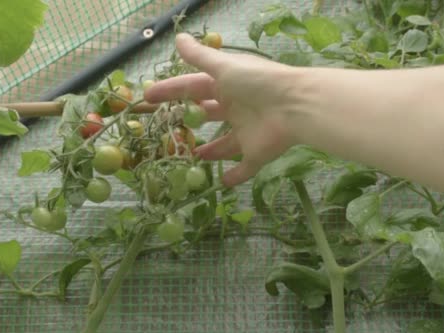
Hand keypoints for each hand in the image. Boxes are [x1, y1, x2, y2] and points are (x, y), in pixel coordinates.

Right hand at [144, 33, 307, 186]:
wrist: (295, 106)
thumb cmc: (257, 83)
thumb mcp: (223, 67)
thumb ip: (199, 57)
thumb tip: (177, 37)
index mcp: (226, 86)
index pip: (192, 88)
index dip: (170, 91)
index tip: (147, 97)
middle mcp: (236, 108)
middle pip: (208, 115)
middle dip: (190, 122)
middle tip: (166, 131)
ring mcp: (247, 132)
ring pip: (225, 144)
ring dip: (210, 151)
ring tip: (191, 156)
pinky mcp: (257, 153)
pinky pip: (244, 168)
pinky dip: (234, 177)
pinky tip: (221, 183)